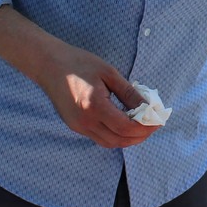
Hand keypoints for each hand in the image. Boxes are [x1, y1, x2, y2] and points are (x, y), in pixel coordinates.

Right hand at [36, 43, 158, 148]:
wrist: (49, 65)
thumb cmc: (79, 64)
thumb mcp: (109, 73)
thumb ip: (129, 92)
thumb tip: (148, 107)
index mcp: (94, 106)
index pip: (125, 127)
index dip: (145, 127)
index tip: (158, 120)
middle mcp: (85, 122)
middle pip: (119, 140)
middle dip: (140, 136)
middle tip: (154, 125)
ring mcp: (78, 126)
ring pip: (109, 143)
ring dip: (129, 139)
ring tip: (143, 127)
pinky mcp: (75, 126)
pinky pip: (99, 138)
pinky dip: (116, 136)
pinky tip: (125, 126)